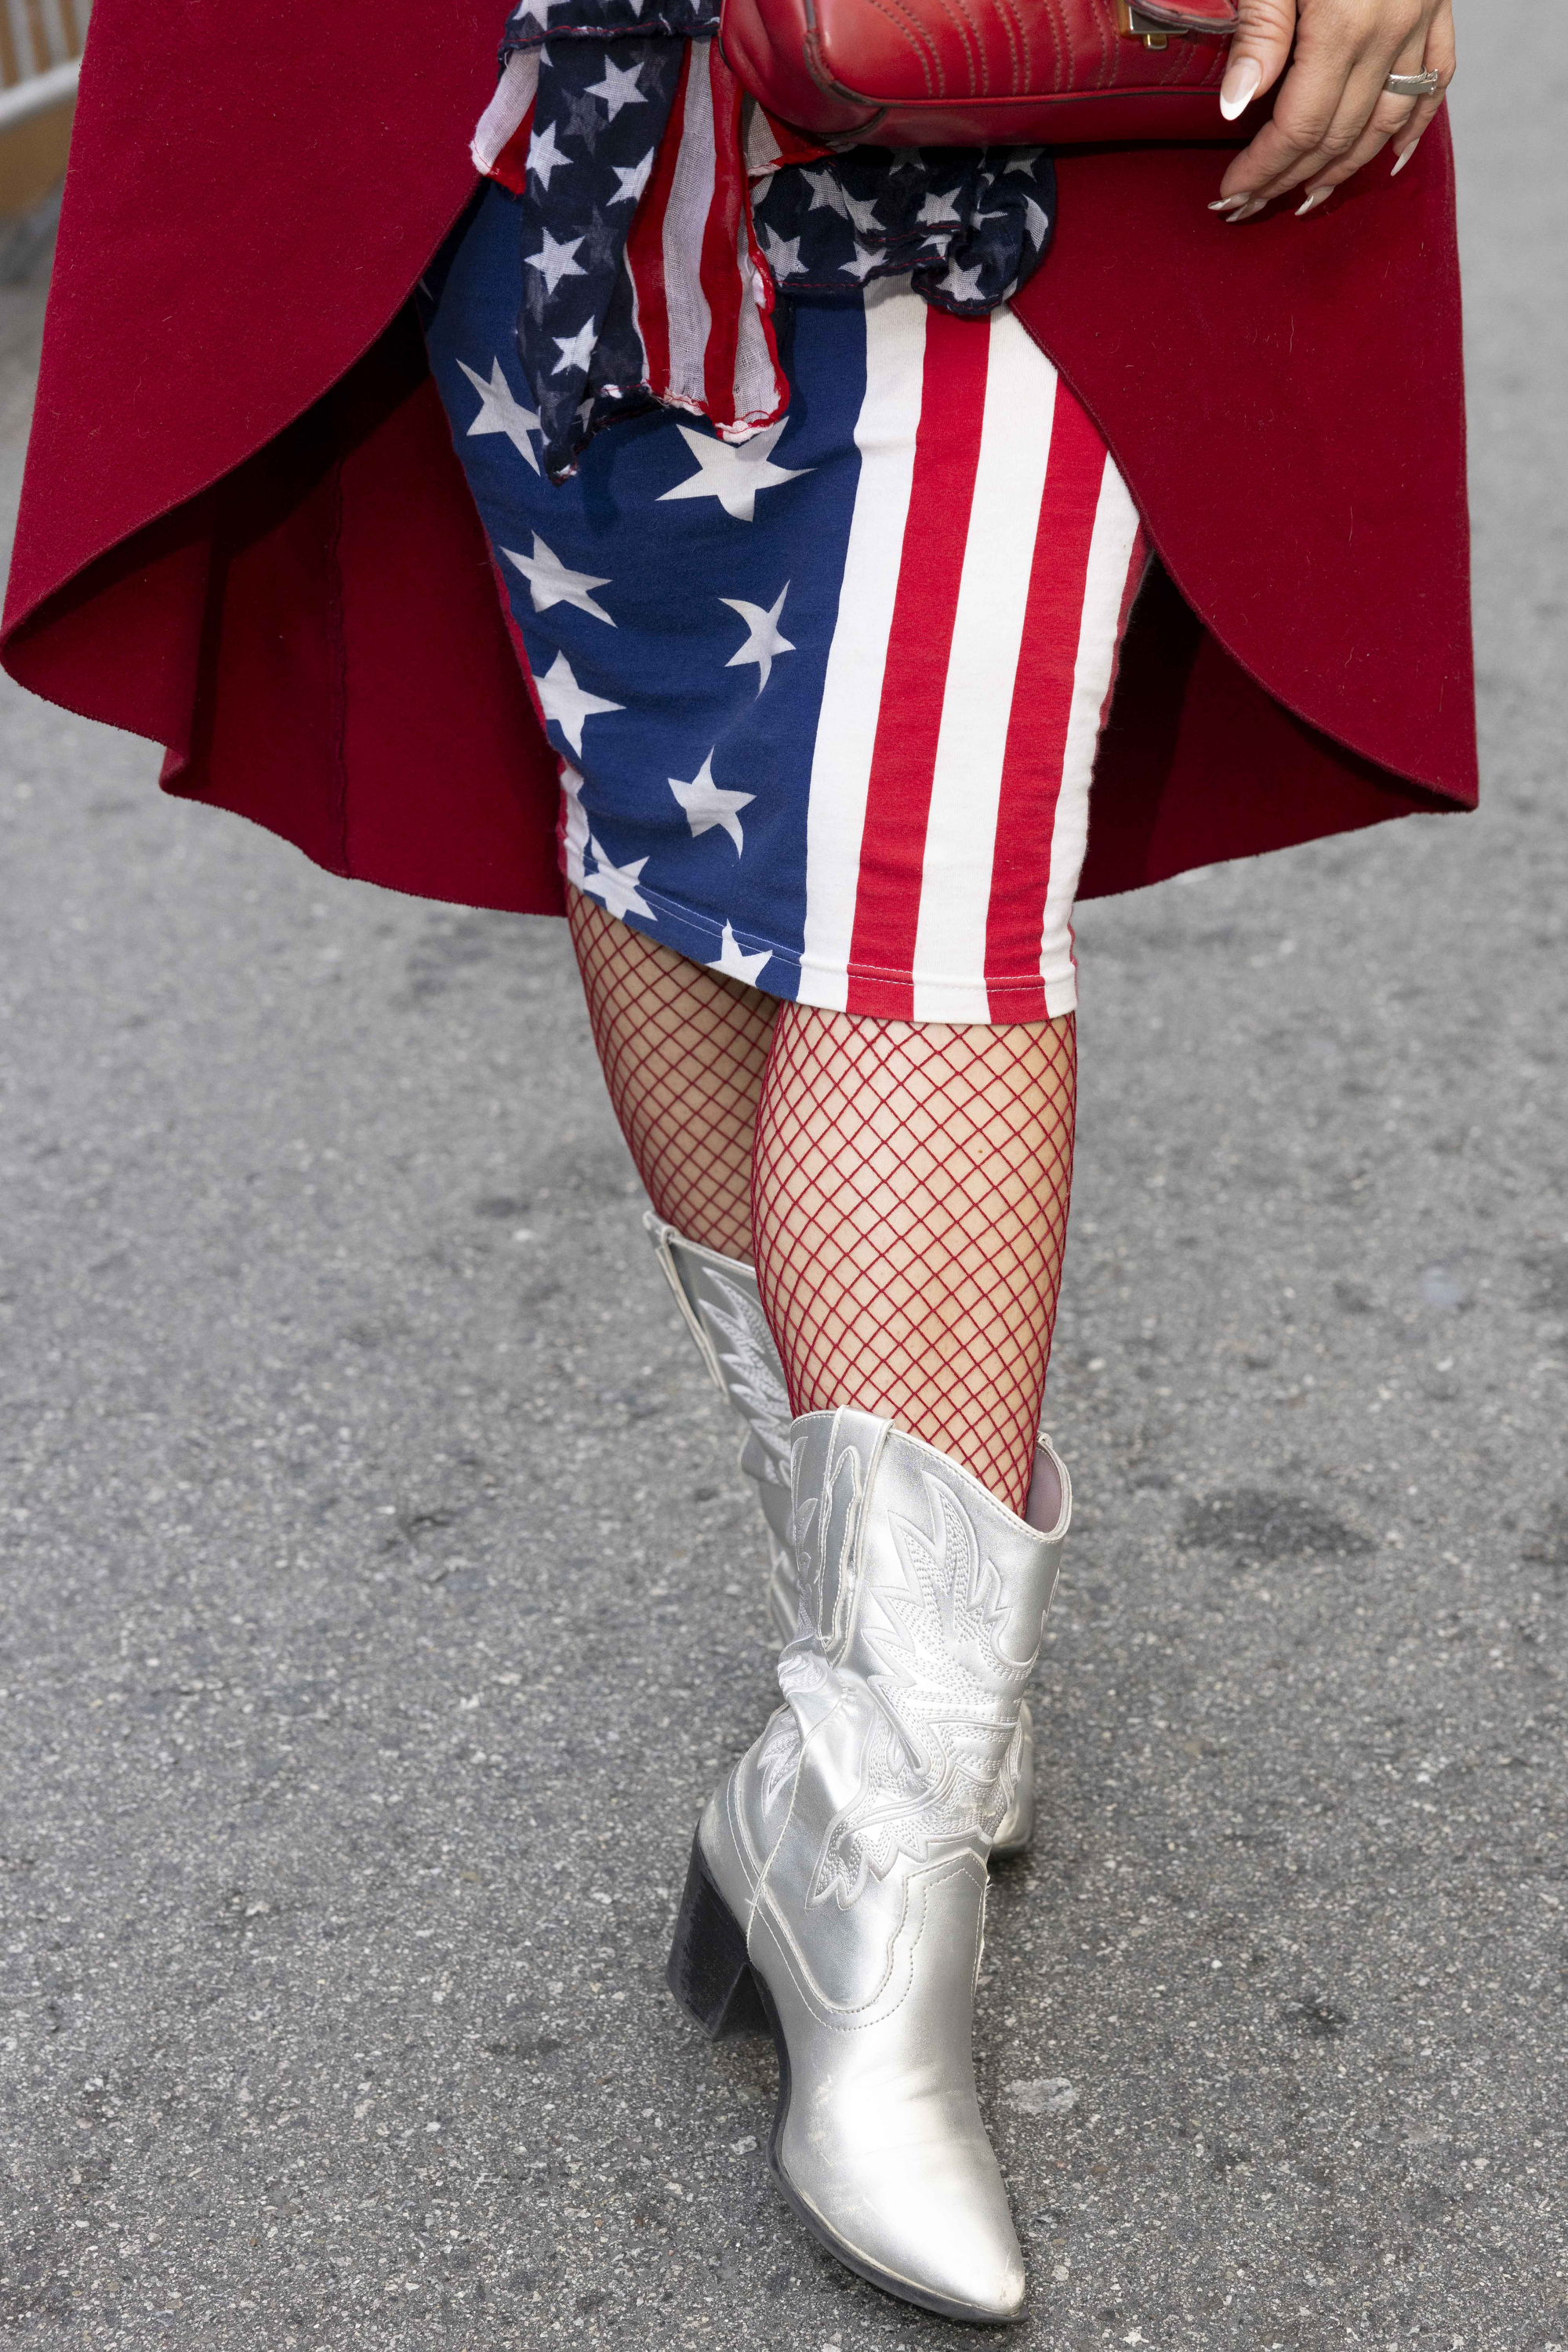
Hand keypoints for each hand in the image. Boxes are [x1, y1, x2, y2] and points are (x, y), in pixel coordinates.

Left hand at [1211, 0, 1455, 219]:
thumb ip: (1259, 34)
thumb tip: (1236, 109)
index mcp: (1343, 27)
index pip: (1299, 128)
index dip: (1262, 170)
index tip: (1229, 194)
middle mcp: (1389, 34)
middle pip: (1339, 137)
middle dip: (1290, 180)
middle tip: (1250, 208)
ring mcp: (1419, 22)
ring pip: (1386, 123)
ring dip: (1345, 170)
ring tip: (1305, 199)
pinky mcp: (1438, 6)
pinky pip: (1437, 82)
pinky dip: (1416, 128)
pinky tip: (1391, 161)